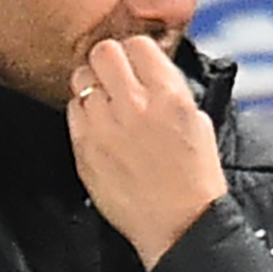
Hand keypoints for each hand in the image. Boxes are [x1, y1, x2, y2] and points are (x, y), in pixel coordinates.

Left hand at [68, 34, 226, 262]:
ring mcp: (105, 127)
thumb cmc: (195, 179)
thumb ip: (171, 91)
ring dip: (93, 86)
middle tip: (114, 76)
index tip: (136, 63)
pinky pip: (73, 111)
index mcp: (169, 97)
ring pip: (81, 78)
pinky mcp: (85, 149)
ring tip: (106, 104)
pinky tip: (100, 128)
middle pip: (103, 53)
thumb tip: (149, 71)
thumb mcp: (199, 124)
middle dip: (107, 61)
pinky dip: (84, 113)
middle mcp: (135, 106)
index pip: (137, 45)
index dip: (135, 52)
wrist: (180, 226)